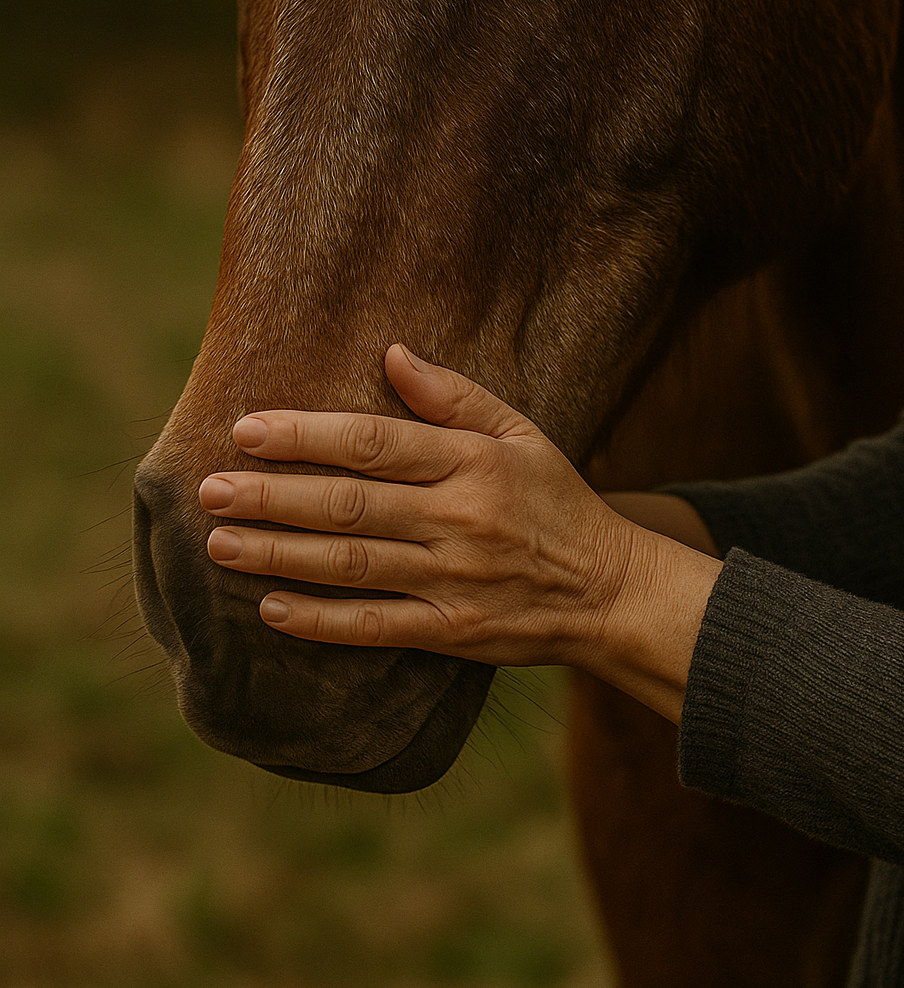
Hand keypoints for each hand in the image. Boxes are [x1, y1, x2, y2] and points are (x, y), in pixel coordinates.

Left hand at [198, 345, 721, 722]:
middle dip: (273, 496)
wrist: (609, 588)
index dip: (306, 436)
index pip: (375, 443)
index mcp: (472, 462)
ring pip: (352, 565)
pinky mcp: (452, 633)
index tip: (246, 430)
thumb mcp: (520, 432)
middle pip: (350, 506)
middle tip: (210, 490)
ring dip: (280, 554)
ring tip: (221, 543)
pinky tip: (271, 609)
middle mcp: (459, 519)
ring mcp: (454, 579)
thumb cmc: (555, 499)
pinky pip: (375, 626)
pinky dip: (320, 620)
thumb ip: (454, 396)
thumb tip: (392, 354)